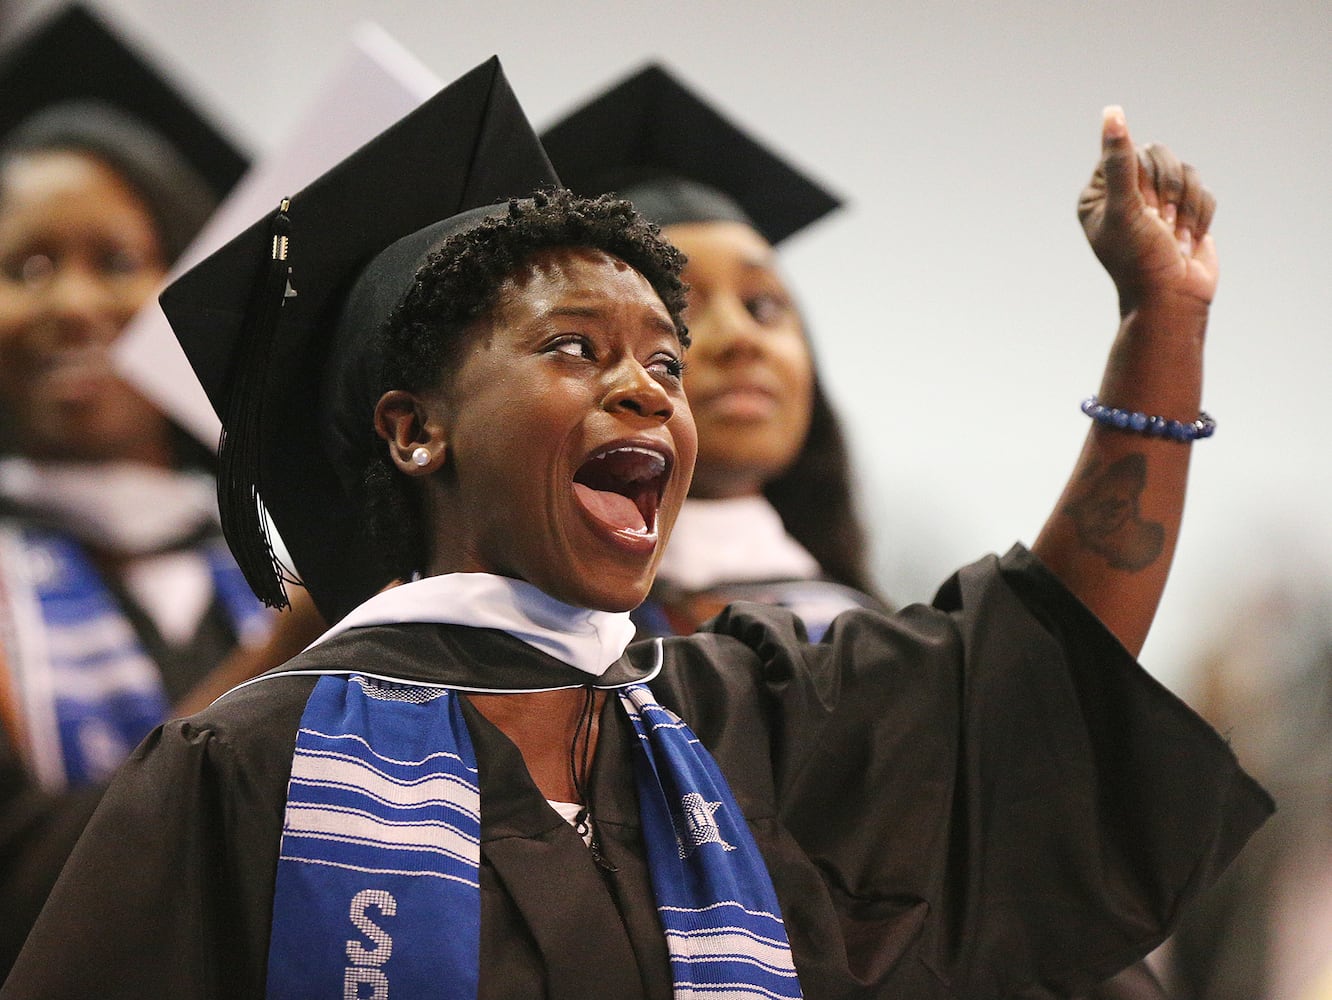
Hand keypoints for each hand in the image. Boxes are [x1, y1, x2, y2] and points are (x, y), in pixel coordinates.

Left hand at [1077, 106, 1217, 316]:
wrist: (1173, 300)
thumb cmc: (1140, 260)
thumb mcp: (1125, 207)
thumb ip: (1120, 161)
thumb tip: (1112, 112)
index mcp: (1098, 194)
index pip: (1128, 153)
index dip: (1144, 178)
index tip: (1142, 208)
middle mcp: (1125, 194)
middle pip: (1160, 156)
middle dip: (1167, 193)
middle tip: (1159, 226)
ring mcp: (1157, 202)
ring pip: (1186, 172)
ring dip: (1185, 208)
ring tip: (1173, 238)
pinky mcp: (1186, 210)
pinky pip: (1205, 191)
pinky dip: (1200, 217)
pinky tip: (1187, 243)